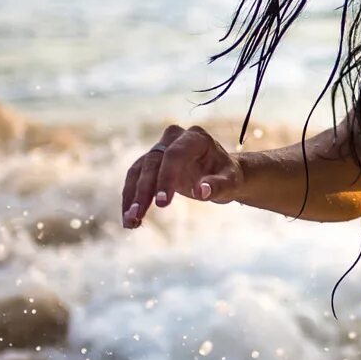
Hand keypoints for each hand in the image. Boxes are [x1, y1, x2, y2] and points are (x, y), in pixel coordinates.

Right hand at [122, 123, 245, 227]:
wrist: (220, 172)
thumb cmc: (227, 176)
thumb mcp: (230, 182)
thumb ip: (218, 186)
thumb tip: (202, 192)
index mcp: (196, 138)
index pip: (175, 154)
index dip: (166, 177)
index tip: (162, 204)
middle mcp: (174, 138)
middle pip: (153, 162)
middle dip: (144, 190)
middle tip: (137, 215)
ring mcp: (160, 148)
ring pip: (139, 170)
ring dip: (132, 196)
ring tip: (130, 221)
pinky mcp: (150, 162)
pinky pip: (135, 178)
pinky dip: (131, 198)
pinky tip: (129, 219)